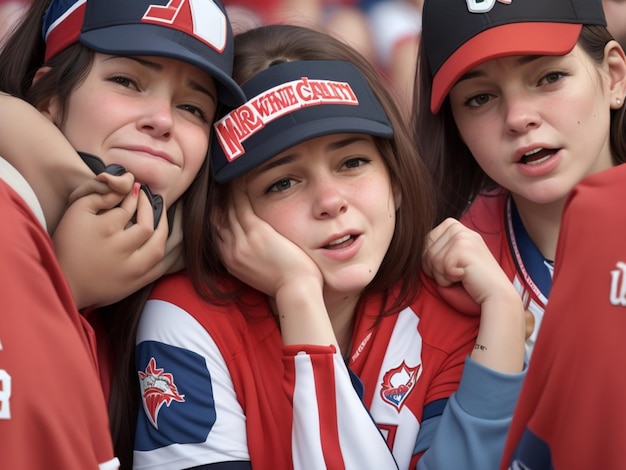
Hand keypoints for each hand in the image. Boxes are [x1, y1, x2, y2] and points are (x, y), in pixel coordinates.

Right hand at [53, 173, 181, 308]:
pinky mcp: (136, 283)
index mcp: (106, 230)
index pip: (130, 207)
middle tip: (148, 198)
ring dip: (163, 228)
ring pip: (159, 246)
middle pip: (148, 226)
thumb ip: (99, 196)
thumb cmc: (68, 245)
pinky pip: (161, 267)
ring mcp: (131, 269)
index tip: (137, 189)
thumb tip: (124, 189)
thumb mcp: (76, 213)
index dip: (136, 196)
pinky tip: (164, 239)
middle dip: (151, 208)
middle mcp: (121, 249)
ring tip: (160, 215)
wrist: (66, 282)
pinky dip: (168, 252)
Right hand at [216, 185, 322, 298]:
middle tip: (219, 182)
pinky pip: (241, 204)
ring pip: (226, 209)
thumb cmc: (284, 283)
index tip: (217, 200)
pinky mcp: (256, 232)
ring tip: (228, 175)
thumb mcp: (257, 272)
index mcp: (230, 261)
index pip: (215, 232)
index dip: (215, 214)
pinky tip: (239, 176)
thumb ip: (249, 258)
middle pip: (215, 219)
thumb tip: (251, 250)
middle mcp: (229, 251)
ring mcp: (241, 241)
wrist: (296, 290)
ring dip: (225, 191)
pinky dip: (238, 190)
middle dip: (216, 200)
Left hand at [424, 218, 524, 372]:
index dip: (430, 261)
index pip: (423, 243)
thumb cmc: (470, 280)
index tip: (450, 266)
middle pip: (425, 251)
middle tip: (456, 273)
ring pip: (431, 260)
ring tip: (461, 276)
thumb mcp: (450, 257)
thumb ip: (434, 247)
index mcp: (453, 226)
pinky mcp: (463, 249)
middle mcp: (458, 227)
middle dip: (435, 269)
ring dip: (443, 276)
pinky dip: (448, 280)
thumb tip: (408, 245)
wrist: (495, 294)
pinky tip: (464, 278)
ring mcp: (462, 236)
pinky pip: (440, 269)